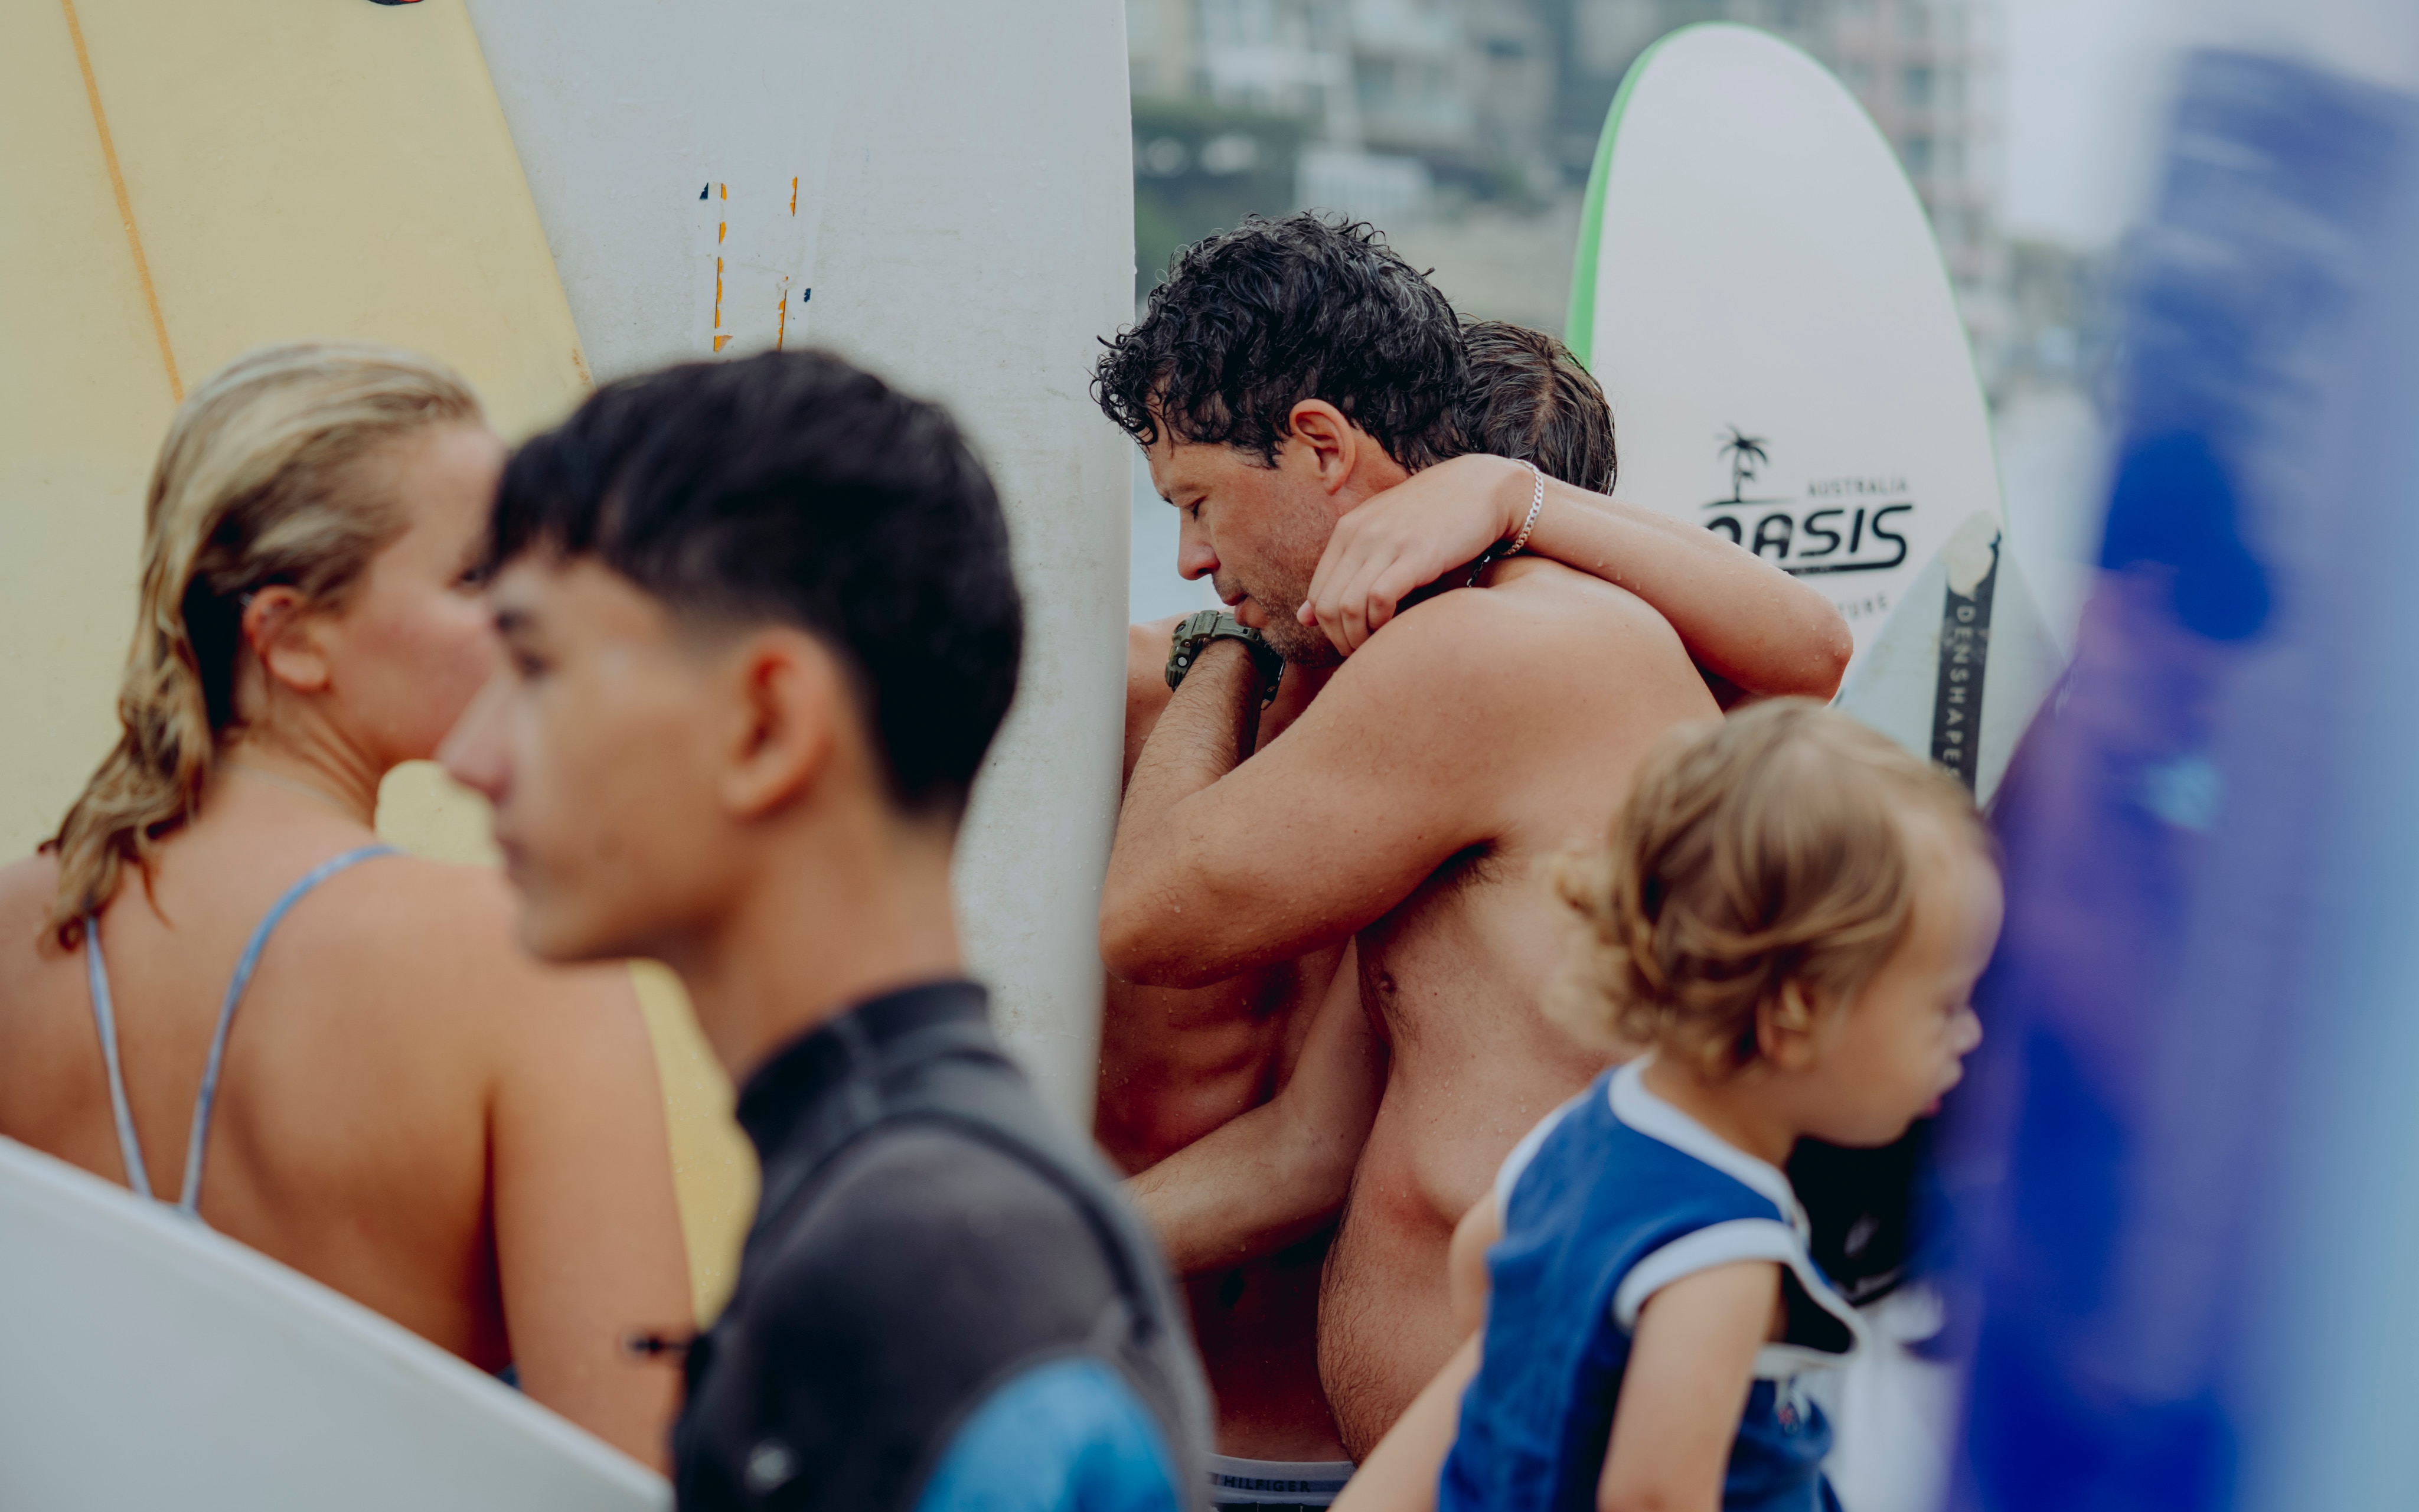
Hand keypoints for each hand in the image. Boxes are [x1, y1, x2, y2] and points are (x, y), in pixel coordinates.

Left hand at [1298, 454, 1527, 655]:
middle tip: (1364, 654)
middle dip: (1341, 640)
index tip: (1353, 642)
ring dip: (1360, 638)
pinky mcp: (1415, 552)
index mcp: (1347, 530)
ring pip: (1347, 607)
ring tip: (1380, 647)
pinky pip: (1379, 598)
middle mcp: (1359, 534)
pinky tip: (1398, 627)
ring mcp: (1386, 542)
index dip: (1330, 630)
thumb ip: (1345, 574)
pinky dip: (1383, 622)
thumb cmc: (1436, 519)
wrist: (1482, 487)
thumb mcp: (1383, 538)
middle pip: (1326, 606)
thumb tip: (1303, 618)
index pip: (1317, 594)